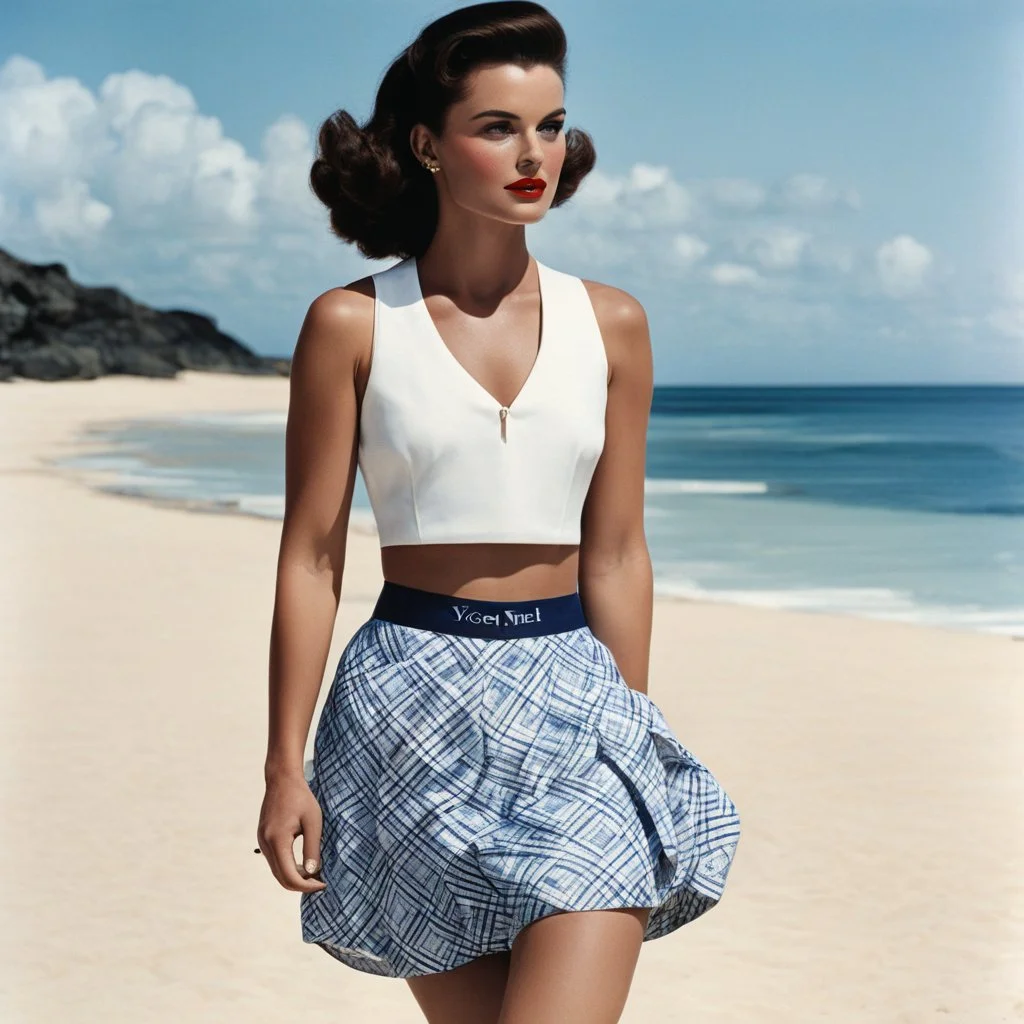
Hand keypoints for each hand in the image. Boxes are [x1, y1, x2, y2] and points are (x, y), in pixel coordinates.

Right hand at [256, 773, 327, 892]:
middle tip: (321, 882)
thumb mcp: (313, 822)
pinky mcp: (263, 838)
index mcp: (277, 840)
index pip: (290, 876)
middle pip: (281, 878)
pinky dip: (288, 868)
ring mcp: (262, 841)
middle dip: (301, 885)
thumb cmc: (301, 797)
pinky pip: (274, 861)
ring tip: (315, 873)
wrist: (282, 779)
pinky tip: (304, 864)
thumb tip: (313, 873)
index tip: (323, 884)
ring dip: (295, 877)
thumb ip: (312, 848)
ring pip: (277, 871)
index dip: (307, 886)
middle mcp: (265, 844)